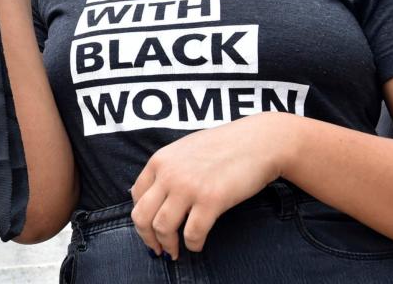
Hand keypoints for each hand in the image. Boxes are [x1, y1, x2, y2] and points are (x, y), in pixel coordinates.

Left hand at [130, 112, 294, 259]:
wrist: (256, 142)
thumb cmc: (223, 146)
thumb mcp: (184, 150)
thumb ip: (167, 170)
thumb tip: (155, 197)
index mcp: (159, 161)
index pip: (136, 196)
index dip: (141, 217)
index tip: (149, 229)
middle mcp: (168, 174)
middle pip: (142, 216)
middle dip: (147, 238)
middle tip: (157, 249)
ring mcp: (188, 187)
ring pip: (162, 228)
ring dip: (168, 245)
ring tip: (175, 252)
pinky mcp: (211, 200)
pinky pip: (192, 233)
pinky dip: (192, 245)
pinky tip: (197, 245)